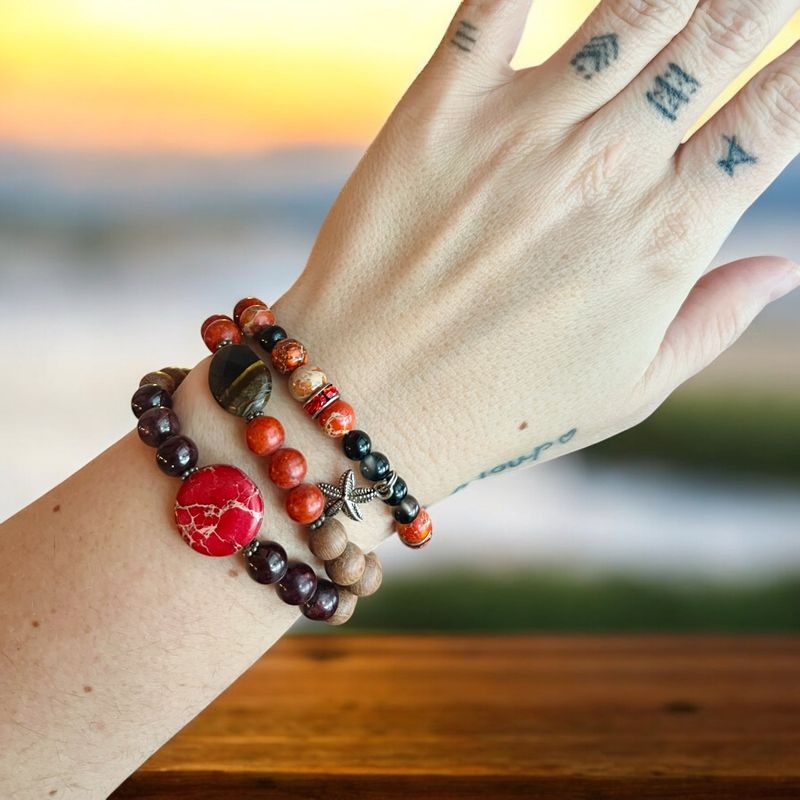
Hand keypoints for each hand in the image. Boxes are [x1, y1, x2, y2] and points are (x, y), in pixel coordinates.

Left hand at [273, 0, 799, 505]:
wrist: (371, 402)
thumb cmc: (502, 411)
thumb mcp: (627, 389)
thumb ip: (710, 321)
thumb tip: (783, 271)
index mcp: (664, 234)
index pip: (774, 115)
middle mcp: (606, 165)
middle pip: (714, 33)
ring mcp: (521, 128)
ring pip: (629, 7)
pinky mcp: (441, 111)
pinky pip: (494, 5)